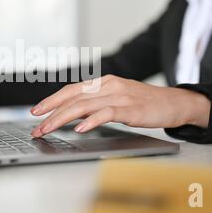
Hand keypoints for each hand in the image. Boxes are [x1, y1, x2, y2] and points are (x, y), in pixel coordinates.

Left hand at [30, 75, 209, 137]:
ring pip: (83, 106)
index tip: (36, 111)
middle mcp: (108, 86)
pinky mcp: (130, 109)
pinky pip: (106, 113)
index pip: (71, 90)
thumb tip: (73, 114)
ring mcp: (119, 96)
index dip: (52, 100)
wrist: (175, 102)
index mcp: (103, 83)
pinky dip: (91, 121)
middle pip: (72, 99)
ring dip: (62, 119)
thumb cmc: (145, 103)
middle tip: (37, 127)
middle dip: (51, 113)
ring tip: (48, 129)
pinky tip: (80, 128)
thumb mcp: (117, 98)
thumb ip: (96, 103)